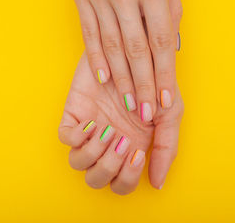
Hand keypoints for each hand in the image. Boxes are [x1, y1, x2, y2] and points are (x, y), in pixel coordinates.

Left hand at [58, 53, 183, 193]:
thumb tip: (157, 183)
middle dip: (109, 167)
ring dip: (94, 152)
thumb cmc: (155, 83)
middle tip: (122, 142)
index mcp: (131, 150)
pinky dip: (77, 136)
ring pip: (78, 163)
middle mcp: (109, 145)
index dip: (127, 177)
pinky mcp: (74, 113)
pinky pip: (65, 138)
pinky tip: (93, 122)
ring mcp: (90, 130)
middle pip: (98, 179)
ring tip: (108, 130)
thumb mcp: (169, 115)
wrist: (138, 51)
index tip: (137, 153)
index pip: (122, 184)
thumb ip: (166, 149)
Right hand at [72, 0, 183, 121]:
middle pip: (137, 51)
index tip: (166, 99)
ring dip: (122, 79)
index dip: (164, 74)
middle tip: (147, 112)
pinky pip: (89, 33)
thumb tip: (171, 44)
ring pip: (111, 46)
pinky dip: (97, 59)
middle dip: (143, 85)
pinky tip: (105, 79)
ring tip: (129, 102)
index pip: (161, 42)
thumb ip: (171, 6)